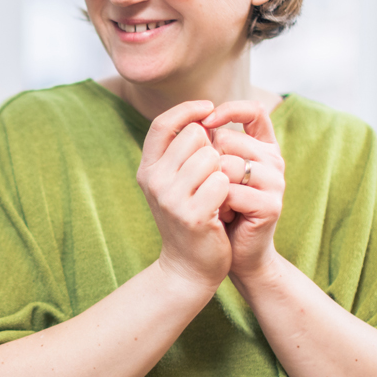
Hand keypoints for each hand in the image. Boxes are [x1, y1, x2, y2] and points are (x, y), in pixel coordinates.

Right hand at [137, 101, 232, 290]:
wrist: (189, 268)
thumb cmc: (189, 219)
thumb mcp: (176, 184)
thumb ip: (181, 153)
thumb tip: (202, 119)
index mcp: (148, 169)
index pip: (162, 124)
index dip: (187, 110)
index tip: (209, 108)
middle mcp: (154, 181)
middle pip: (194, 135)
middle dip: (212, 148)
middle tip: (213, 175)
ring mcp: (171, 198)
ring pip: (210, 156)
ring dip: (223, 170)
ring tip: (218, 194)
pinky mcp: (192, 214)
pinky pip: (221, 181)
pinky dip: (229, 191)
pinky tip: (223, 208)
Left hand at [202, 101, 285, 281]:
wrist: (231, 253)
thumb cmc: (217, 208)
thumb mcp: (211, 172)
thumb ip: (209, 145)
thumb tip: (194, 121)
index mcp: (262, 147)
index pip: (254, 110)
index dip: (229, 109)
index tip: (206, 119)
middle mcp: (274, 160)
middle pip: (229, 139)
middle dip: (208, 162)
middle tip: (211, 188)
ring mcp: (276, 182)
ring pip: (228, 164)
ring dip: (210, 185)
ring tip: (216, 202)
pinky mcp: (272, 205)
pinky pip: (231, 191)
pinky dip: (218, 203)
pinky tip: (222, 215)